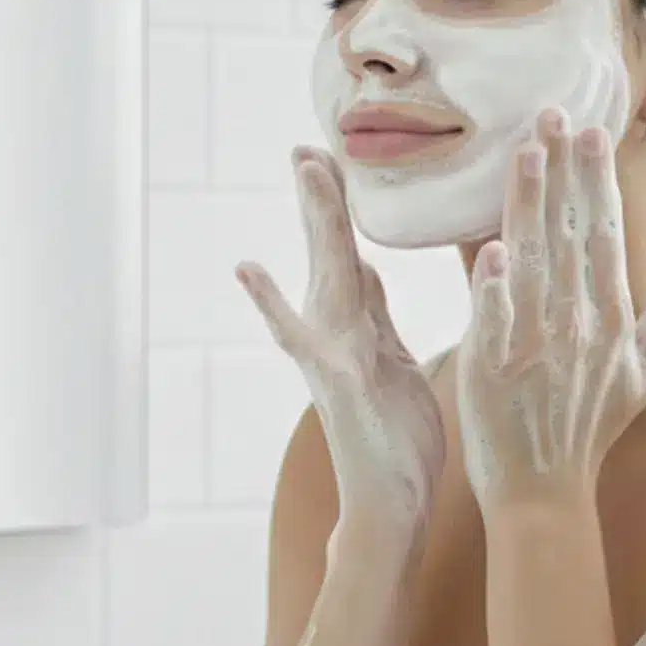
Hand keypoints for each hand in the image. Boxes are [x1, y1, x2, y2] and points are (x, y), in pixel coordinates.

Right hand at [238, 147, 446, 531]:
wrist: (391, 505)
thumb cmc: (397, 441)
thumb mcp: (397, 363)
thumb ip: (377, 317)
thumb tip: (367, 269)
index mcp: (361, 324)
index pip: (352, 249)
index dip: (342, 203)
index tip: (332, 153)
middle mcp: (340, 330)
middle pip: (334, 249)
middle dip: (322, 195)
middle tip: (306, 141)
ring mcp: (333, 353)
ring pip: (326, 272)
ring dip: (316, 222)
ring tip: (304, 171)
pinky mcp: (336, 381)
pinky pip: (303, 335)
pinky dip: (272, 301)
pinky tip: (247, 268)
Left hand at [456, 109, 645, 509]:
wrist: (544, 489)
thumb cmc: (591, 427)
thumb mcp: (644, 372)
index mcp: (612, 319)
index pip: (605, 234)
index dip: (598, 181)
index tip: (592, 130)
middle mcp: (578, 324)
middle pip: (570, 234)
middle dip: (564, 172)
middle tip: (552, 113)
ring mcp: (536, 344)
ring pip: (532, 261)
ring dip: (529, 205)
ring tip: (525, 151)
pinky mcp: (492, 367)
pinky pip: (495, 319)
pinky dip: (494, 286)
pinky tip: (489, 248)